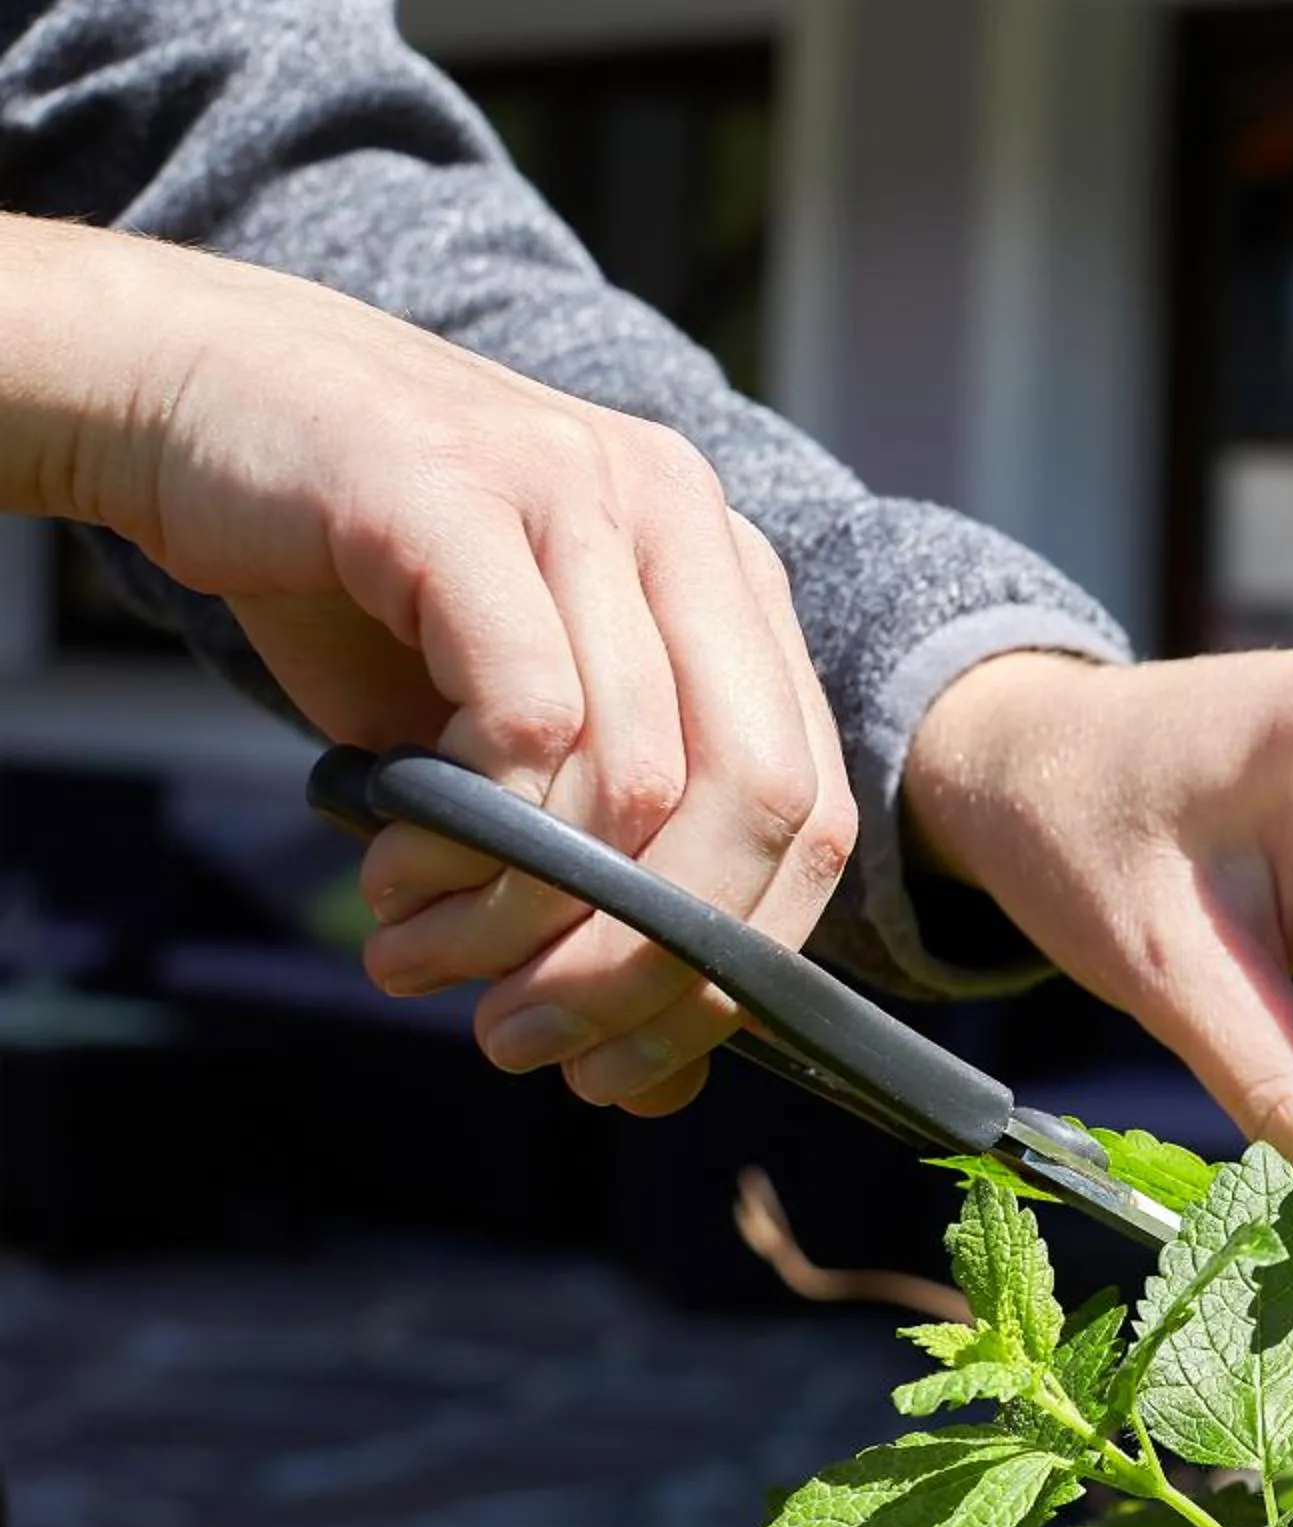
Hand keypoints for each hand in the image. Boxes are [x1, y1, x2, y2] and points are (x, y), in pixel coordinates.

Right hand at [42, 223, 853, 1113]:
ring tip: (420, 955)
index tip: (626, 1069)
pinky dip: (477, 828)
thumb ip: (593, 880)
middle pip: (759, 806)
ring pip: (639, 780)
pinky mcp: (465, 491)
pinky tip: (397, 864)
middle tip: (527, 1040)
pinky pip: (530, 708)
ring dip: (525, 916)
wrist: (198, 396)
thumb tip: (659, 1084)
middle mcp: (686, 526)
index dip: (738, 966)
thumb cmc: (361, 591)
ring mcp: (585, 494)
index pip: (812, 811)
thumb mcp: (501, 752)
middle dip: (652, 966)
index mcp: (731, 584)